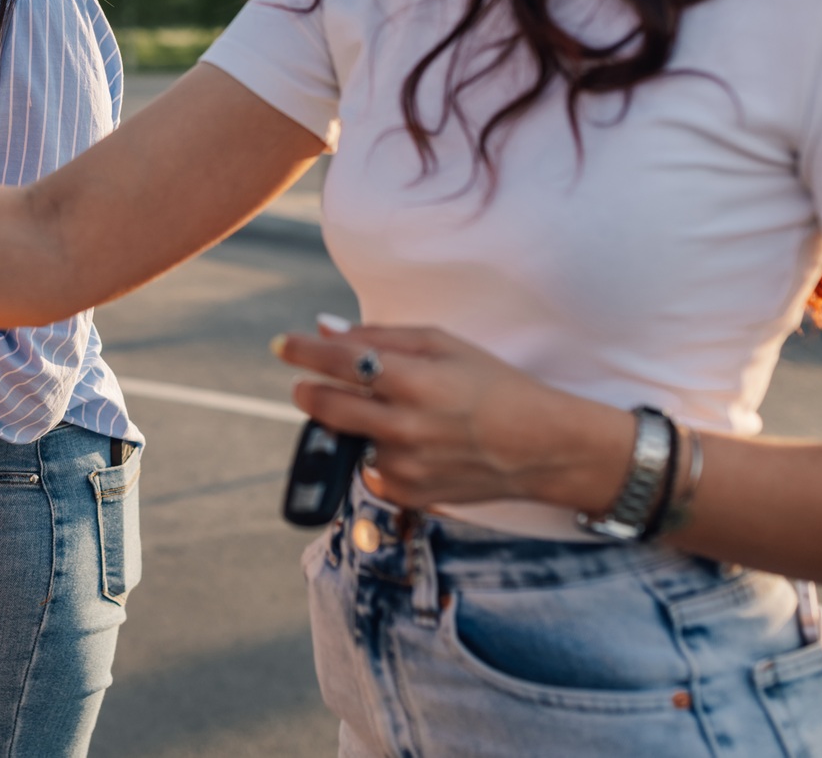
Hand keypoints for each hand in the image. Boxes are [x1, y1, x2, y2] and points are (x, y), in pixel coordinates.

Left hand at [273, 324, 632, 511]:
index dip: (302, 351)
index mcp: (415, 381)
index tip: (281, 344)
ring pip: (349, 438)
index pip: (338, 362)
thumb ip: (380, 336)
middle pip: (325, 406)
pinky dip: (379, 452)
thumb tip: (324, 329)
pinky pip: (371, 468)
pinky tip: (414, 444)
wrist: (540, 447)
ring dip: (355, 423)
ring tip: (395, 414)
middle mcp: (405, 427)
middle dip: (308, 389)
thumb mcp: (443, 345)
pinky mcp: (407, 494)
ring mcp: (404, 466)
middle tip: (307, 381)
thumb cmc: (493, 385)